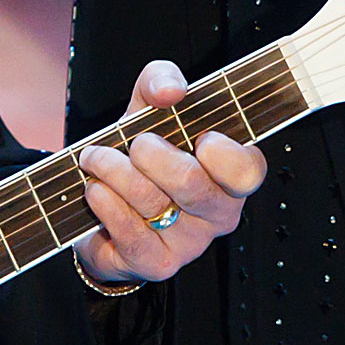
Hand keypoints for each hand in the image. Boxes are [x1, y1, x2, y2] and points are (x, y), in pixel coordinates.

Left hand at [74, 61, 267, 287]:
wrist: (104, 208)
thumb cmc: (140, 156)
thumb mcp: (149, 109)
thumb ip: (160, 81)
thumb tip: (170, 90)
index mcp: (232, 174)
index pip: (248, 170)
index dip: (224, 155)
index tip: (201, 138)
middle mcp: (218, 212)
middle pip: (192, 183)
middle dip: (150, 155)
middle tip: (133, 143)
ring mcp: (190, 243)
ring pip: (152, 202)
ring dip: (113, 171)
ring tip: (97, 159)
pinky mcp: (157, 263)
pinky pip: (130, 232)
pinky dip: (105, 202)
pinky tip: (96, 189)